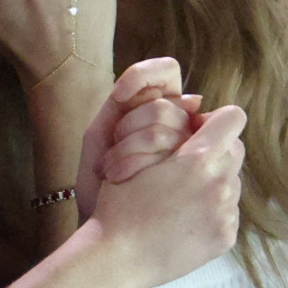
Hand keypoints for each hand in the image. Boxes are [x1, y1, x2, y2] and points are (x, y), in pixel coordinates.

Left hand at [77, 57, 199, 215]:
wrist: (95, 217)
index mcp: (153, 105)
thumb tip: (189, 98)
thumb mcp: (102, 135)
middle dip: (131, 126)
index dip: (144, 75)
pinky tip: (125, 182)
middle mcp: (177, 125)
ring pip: (175, 133)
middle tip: (111, 150)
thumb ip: (132, 109)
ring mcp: (187, 152)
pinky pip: (180, 160)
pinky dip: (142, 166)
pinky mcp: (191, 176)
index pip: (167, 70)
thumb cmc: (97, 177)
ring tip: (114, 172)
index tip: (118, 95)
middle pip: (168, 107)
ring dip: (134, 151)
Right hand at [89, 97, 245, 287]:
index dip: (214, 119)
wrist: (118, 258)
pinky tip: (183, 218)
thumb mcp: (137, 154)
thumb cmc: (120, 204)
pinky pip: (228, 212)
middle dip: (214, 149)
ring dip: (213, 180)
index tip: (194, 130)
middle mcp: (222, 185)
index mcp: (200, 159)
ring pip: (232, 181)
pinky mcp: (226, 238)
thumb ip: (174, 134)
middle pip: (235, 150)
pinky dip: (211, 210)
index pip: (232, 118)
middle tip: (185, 162)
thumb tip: (200, 119)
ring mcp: (227, 215)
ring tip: (180, 195)